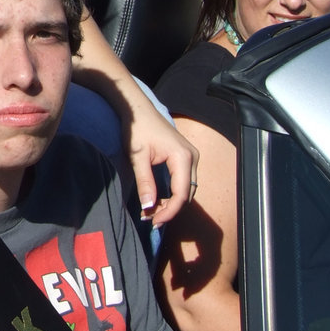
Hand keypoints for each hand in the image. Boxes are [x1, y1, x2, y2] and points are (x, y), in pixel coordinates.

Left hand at [124, 93, 198, 226]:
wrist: (137, 109)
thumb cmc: (136, 129)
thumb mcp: (137, 157)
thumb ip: (145, 182)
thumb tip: (148, 208)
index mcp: (183, 157)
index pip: (181, 194)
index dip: (169, 211)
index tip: (153, 221)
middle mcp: (192, 158)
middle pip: (187, 194)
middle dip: (170, 209)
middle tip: (150, 218)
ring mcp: (191, 157)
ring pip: (187, 189)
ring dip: (171, 202)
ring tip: (151, 210)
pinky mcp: (186, 157)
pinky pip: (183, 181)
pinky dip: (172, 193)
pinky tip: (157, 199)